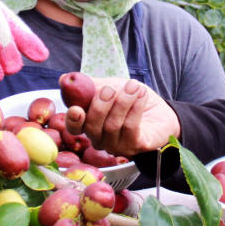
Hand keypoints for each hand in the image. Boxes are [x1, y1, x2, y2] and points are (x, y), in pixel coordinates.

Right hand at [64, 78, 180, 156]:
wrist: (159, 109)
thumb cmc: (131, 99)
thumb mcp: (110, 85)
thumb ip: (89, 84)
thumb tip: (64, 79)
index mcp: (89, 124)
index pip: (74, 128)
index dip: (73, 120)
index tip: (76, 109)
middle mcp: (100, 139)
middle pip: (92, 128)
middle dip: (100, 106)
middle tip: (111, 89)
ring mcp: (117, 146)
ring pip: (112, 126)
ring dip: (123, 102)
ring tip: (134, 86)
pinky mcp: (135, 146)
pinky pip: (130, 128)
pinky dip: (135, 108)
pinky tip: (141, 95)